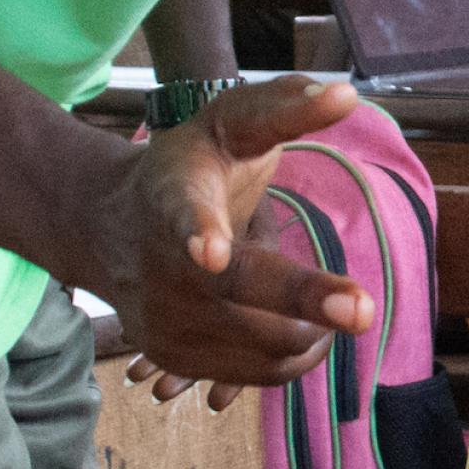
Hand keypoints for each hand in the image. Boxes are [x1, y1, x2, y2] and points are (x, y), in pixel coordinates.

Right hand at [82, 77, 375, 398]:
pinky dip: (297, 353)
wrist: (106, 227)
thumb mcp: (226, 122)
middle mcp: (161, 264)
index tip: (210, 252)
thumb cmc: (187, 168)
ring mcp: (162, 318)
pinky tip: (301, 325)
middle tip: (361, 310)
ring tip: (327, 302)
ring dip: (313, 329)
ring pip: (265, 342)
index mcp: (173, 196)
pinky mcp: (174, 357)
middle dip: (305, 302)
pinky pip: (261, 373)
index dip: (200, 234)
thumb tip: (346, 95)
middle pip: (243, 292)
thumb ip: (283, 106)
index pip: (186, 215)